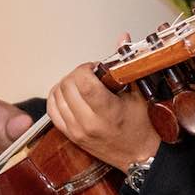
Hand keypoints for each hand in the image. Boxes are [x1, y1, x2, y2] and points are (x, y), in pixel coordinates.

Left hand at [46, 63, 160, 171]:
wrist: (139, 156)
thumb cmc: (142, 126)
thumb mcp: (138, 93)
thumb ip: (126, 64)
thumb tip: (122, 37)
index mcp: (107, 112)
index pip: (83, 81)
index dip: (86, 68)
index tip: (96, 68)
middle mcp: (89, 123)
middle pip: (67, 86)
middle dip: (77, 74)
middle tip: (90, 75)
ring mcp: (77, 131)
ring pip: (56, 96)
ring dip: (66, 84)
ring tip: (81, 85)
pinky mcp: (71, 136)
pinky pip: (52, 110)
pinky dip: (56, 98)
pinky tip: (68, 95)